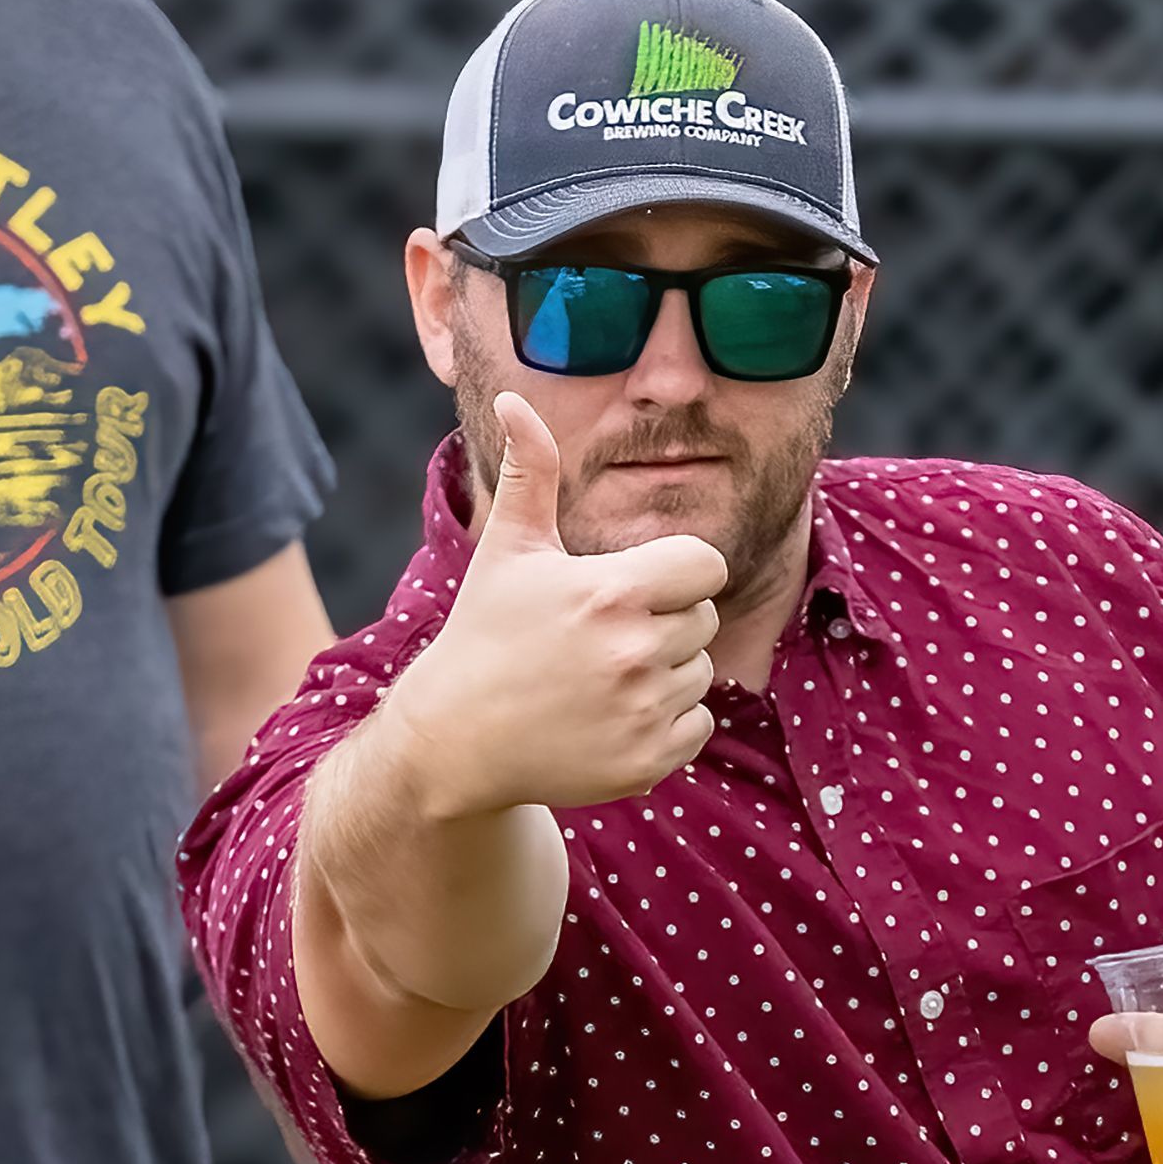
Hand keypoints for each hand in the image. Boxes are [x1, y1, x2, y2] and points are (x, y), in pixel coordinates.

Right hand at [383, 392, 728, 814]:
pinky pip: (696, 726)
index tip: (634, 586)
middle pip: (702, 619)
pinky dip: (665, 724)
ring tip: (600, 677)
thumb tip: (514, 400)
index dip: (675, 572)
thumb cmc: (486, 633)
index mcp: (612, 592)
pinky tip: (610, 717)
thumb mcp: (508, 550)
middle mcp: (635, 652)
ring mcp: (643, 712)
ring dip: (664, 673)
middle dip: (665, 621)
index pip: (705, 566)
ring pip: (699, 673)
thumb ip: (531, 472)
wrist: (457, 739)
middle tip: (603, 637)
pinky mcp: (648, 762)